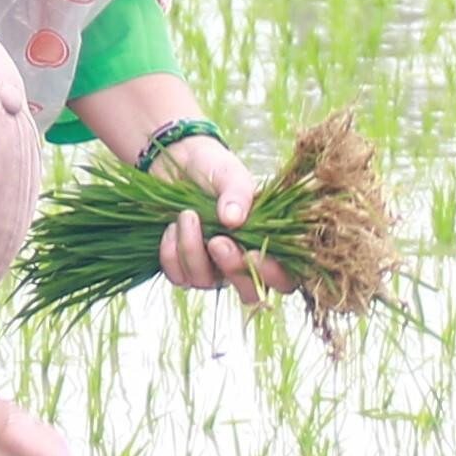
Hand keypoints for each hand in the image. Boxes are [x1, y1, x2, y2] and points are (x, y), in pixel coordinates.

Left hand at [148, 139, 288, 306]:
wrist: (176, 162)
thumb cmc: (212, 168)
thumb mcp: (231, 173)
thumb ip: (238, 193)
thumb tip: (234, 218)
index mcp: (266, 241)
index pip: (284, 278)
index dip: (272, 274)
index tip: (253, 253)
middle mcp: (241, 261)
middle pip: (248, 293)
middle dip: (231, 269)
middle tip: (216, 240)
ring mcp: (211, 268)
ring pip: (205, 282)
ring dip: (192, 250)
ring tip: (187, 215)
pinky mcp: (182, 267)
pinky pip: (178, 277)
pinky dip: (171, 252)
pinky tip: (172, 226)